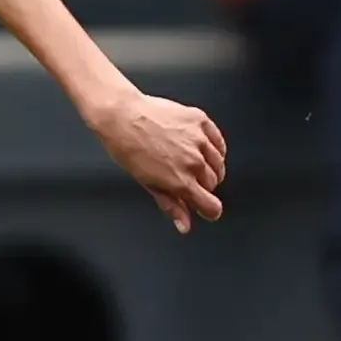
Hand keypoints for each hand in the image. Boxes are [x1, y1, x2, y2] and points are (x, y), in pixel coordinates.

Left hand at [86, 89, 229, 233]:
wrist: (121, 115)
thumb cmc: (127, 148)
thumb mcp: (147, 182)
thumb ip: (171, 205)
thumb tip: (185, 225)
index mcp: (180, 181)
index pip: (211, 206)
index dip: (210, 211)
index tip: (207, 210)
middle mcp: (193, 162)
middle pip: (213, 184)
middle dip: (202, 186)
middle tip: (184, 177)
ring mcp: (199, 140)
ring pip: (218, 164)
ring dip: (209, 167)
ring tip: (189, 161)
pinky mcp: (201, 121)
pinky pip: (218, 142)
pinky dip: (213, 148)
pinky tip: (200, 148)